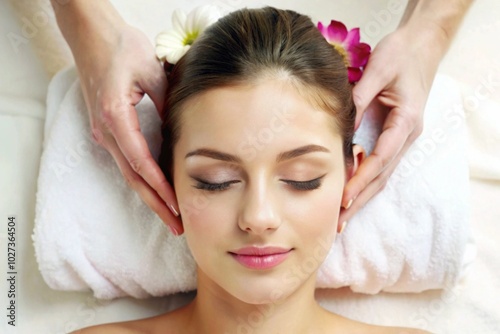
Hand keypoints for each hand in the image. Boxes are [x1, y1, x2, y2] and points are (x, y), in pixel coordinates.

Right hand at [72, 23, 181, 233]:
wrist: (92, 35)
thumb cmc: (121, 47)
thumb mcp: (152, 71)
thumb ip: (167, 103)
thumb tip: (183, 130)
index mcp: (115, 116)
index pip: (140, 161)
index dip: (160, 186)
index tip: (177, 205)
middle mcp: (106, 130)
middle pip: (132, 177)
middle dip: (156, 203)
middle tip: (177, 226)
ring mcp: (104, 132)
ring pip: (128, 173)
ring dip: (149, 195)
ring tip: (171, 215)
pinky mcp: (107, 129)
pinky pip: (126, 161)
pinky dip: (143, 179)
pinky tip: (158, 190)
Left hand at [339, 24, 443, 223]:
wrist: (420, 47)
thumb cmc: (401, 55)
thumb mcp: (379, 69)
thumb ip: (359, 96)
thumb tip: (340, 123)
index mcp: (405, 121)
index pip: (381, 158)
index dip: (362, 179)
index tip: (344, 198)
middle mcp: (406, 135)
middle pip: (383, 176)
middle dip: (361, 199)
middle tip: (339, 222)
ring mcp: (401, 138)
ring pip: (382, 174)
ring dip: (363, 196)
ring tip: (343, 217)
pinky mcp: (393, 136)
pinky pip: (380, 164)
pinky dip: (365, 181)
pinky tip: (351, 193)